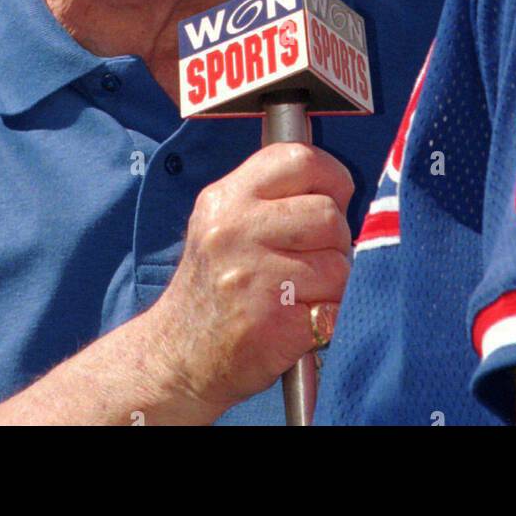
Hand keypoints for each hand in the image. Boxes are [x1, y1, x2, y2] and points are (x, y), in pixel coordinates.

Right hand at [149, 143, 353, 421]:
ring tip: (302, 292)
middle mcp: (235, 231)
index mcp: (226, 199)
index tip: (334, 197)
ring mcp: (253, 278)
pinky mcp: (274, 324)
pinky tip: (301, 319)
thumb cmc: (213, 286)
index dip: (331, 176)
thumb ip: (271, 197)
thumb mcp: (223, 223)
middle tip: (311, 259)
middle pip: (329, 215)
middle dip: (335, 240)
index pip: (299, 158)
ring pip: (338, 265)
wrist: (177, 357)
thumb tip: (338, 188)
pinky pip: (335, 308)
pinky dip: (329, 316)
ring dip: (334, 283)